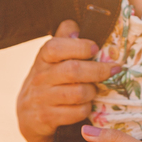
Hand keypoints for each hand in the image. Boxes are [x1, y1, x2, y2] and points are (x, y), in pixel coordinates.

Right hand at [17, 20, 121, 141]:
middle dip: (98, 70)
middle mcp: (40, 76)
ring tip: (95, 90)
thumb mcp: (51, 58)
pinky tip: (85, 105)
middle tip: (113, 70)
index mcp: (43, 57)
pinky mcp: (47, 117)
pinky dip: (86, 109)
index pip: (57, 46)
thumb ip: (64, 39)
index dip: (80, 46)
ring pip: (78, 93)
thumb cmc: (49, 80)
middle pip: (74, 70)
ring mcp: (42, 98)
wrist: (28, 115)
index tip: (95, 48)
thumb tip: (77, 24)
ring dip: (92, 92)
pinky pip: (76, 112)